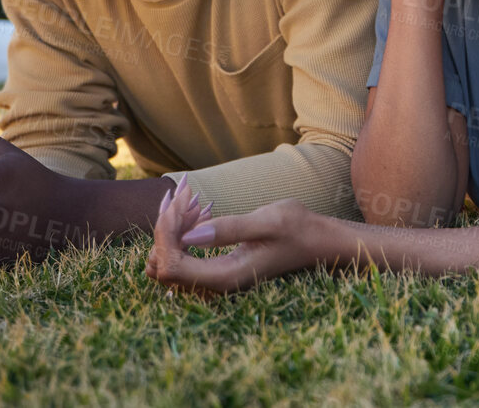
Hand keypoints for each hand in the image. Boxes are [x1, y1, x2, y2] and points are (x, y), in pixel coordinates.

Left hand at [146, 184, 320, 294]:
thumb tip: (190, 236)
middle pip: (162, 265)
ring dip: (173, 228)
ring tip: (193, 199)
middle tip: (188, 193)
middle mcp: (214, 285)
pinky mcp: (214, 269)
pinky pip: (181, 256)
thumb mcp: (267, 221)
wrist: (316, 241)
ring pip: (168, 261)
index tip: (182, 202)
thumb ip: (230, 229)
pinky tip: (199, 210)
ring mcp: (213, 279)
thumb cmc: (297, 229)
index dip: (166, 235)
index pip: (171, 266)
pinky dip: (182, 231)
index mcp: (225, 277)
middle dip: (167, 227)